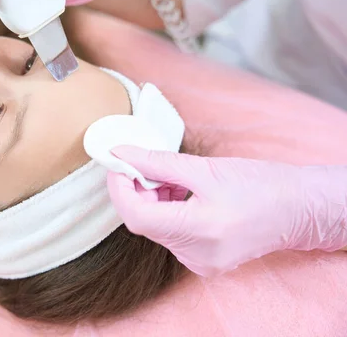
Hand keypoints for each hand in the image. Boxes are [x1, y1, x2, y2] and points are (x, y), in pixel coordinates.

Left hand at [107, 146, 346, 276]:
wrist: (298, 210)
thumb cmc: (260, 185)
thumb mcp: (205, 168)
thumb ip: (158, 162)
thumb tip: (121, 153)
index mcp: (198, 230)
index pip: (136, 215)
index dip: (119, 188)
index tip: (117, 163)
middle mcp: (196, 254)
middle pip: (144, 222)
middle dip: (137, 190)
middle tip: (145, 164)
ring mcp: (200, 262)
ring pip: (156, 228)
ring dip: (153, 199)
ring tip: (171, 178)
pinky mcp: (203, 261)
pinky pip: (171, 236)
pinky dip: (167, 212)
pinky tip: (179, 193)